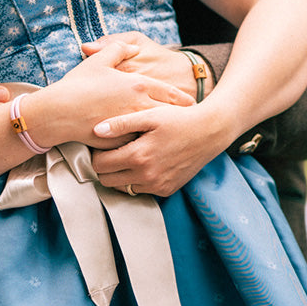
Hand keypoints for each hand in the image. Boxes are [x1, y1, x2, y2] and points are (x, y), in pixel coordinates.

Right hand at [22, 40, 195, 150]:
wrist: (58, 112)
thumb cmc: (78, 85)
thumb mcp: (100, 59)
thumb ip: (119, 48)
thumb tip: (132, 48)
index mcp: (138, 85)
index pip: (169, 92)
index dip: (183, 98)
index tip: (192, 103)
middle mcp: (139, 105)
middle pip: (169, 113)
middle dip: (181, 117)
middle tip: (192, 121)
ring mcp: (131, 126)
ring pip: (157, 130)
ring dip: (167, 132)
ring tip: (177, 136)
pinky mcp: (120, 142)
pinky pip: (138, 143)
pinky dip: (146, 143)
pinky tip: (151, 147)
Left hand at [90, 104, 226, 196]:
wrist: (209, 132)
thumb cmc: (179, 119)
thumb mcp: (150, 115)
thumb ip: (121, 123)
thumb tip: (97, 130)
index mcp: (139, 156)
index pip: (100, 165)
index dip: (96, 154)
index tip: (100, 145)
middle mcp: (146, 176)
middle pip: (107, 181)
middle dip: (105, 167)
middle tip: (111, 151)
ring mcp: (157, 186)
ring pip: (123, 188)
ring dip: (120, 175)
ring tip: (127, 156)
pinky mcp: (166, 190)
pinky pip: (141, 190)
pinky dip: (138, 179)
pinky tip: (144, 163)